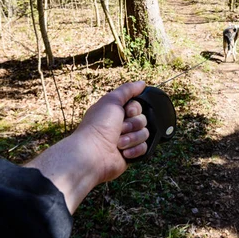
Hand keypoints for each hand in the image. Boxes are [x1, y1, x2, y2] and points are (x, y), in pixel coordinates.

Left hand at [25, 81, 148, 213]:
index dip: (135, 109)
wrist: (93, 154)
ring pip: (144, 134)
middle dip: (133, 124)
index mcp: (116, 112)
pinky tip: (123, 152)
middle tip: (119, 129)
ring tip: (118, 143)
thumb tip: (142, 83)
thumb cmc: (99, 126)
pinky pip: (144, 148)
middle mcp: (121, 125)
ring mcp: (127, 140)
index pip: (138, 106)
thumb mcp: (112, 101)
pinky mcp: (131, 154)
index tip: (127, 112)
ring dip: (132, 138)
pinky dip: (134, 149)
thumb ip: (128, 90)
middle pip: (143, 120)